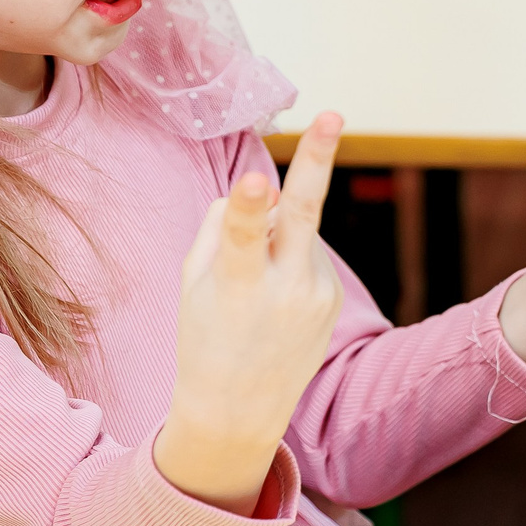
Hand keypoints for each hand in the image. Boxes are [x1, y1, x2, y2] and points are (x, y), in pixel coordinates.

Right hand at [155, 112, 344, 512]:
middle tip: (334, 113)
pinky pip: (307, 256)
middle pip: (304, 212)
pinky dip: (289, 264)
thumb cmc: (204, 336)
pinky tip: (275, 303)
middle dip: (317, 158)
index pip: (244, 236)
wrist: (238, 412)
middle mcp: (284, 289)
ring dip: (277, 240)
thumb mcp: (191, 283)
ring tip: (255, 292)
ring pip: (297, 231)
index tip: (258, 183)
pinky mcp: (334, 299)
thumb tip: (261, 191)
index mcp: (236, 286)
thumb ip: (221, 228)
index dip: (249, 208)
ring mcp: (316, 295)